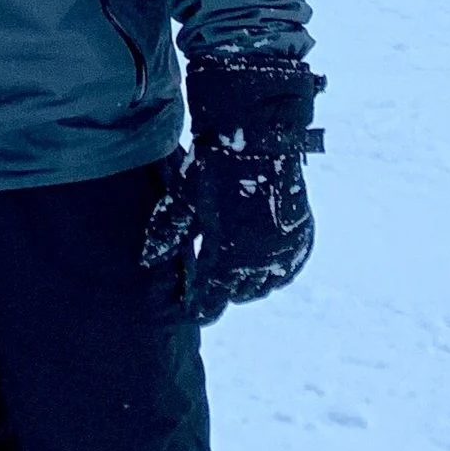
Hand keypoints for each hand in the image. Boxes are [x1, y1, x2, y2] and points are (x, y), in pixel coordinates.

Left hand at [141, 53, 322, 322]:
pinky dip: (276, 272)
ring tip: (237, 277)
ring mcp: (282, 251)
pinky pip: (289, 270)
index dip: (201, 308)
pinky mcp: (300, 237)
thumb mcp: (186, 199)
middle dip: (223, 292)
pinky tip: (266, 266)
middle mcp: (257, 263)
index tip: (193, 311)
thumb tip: (148, 259)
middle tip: (213, 287)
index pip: (211, 300)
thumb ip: (169, 231)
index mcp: (226, 258)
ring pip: (265, 286)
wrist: (260, 139)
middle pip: (239, 294)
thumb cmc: (216, 168)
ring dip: (250, 285)